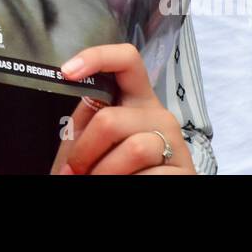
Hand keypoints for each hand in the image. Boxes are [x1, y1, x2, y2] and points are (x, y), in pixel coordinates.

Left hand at [51, 44, 193, 175]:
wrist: (134, 194)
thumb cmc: (109, 168)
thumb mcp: (93, 139)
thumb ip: (87, 116)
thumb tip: (73, 83)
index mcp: (137, 99)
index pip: (127, 60)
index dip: (97, 57)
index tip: (67, 72)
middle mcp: (159, 115)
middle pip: (110, 120)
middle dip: (83, 151)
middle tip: (72, 170)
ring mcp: (175, 142)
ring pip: (133, 150)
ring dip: (103, 173)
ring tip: (94, 181)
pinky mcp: (185, 170)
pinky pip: (150, 175)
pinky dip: (125, 185)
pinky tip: (124, 186)